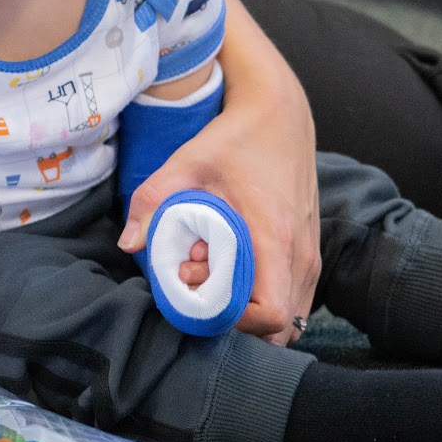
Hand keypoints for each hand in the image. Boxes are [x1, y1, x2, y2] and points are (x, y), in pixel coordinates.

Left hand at [119, 90, 318, 345]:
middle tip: (201, 281)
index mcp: (276, 237)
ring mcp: (312, 256)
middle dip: (235, 318)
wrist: (280, 113)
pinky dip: (264, 297)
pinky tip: (235, 268)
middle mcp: (302, 254)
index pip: (269, 315)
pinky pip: (294, 298)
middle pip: (279, 328)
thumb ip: (152, 201)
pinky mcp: (310, 252)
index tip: (201, 293)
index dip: (232, 321)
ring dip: (250, 309)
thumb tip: (129, 244)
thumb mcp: (187, 162)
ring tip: (216, 273)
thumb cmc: (236, 138)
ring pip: (289, 317)